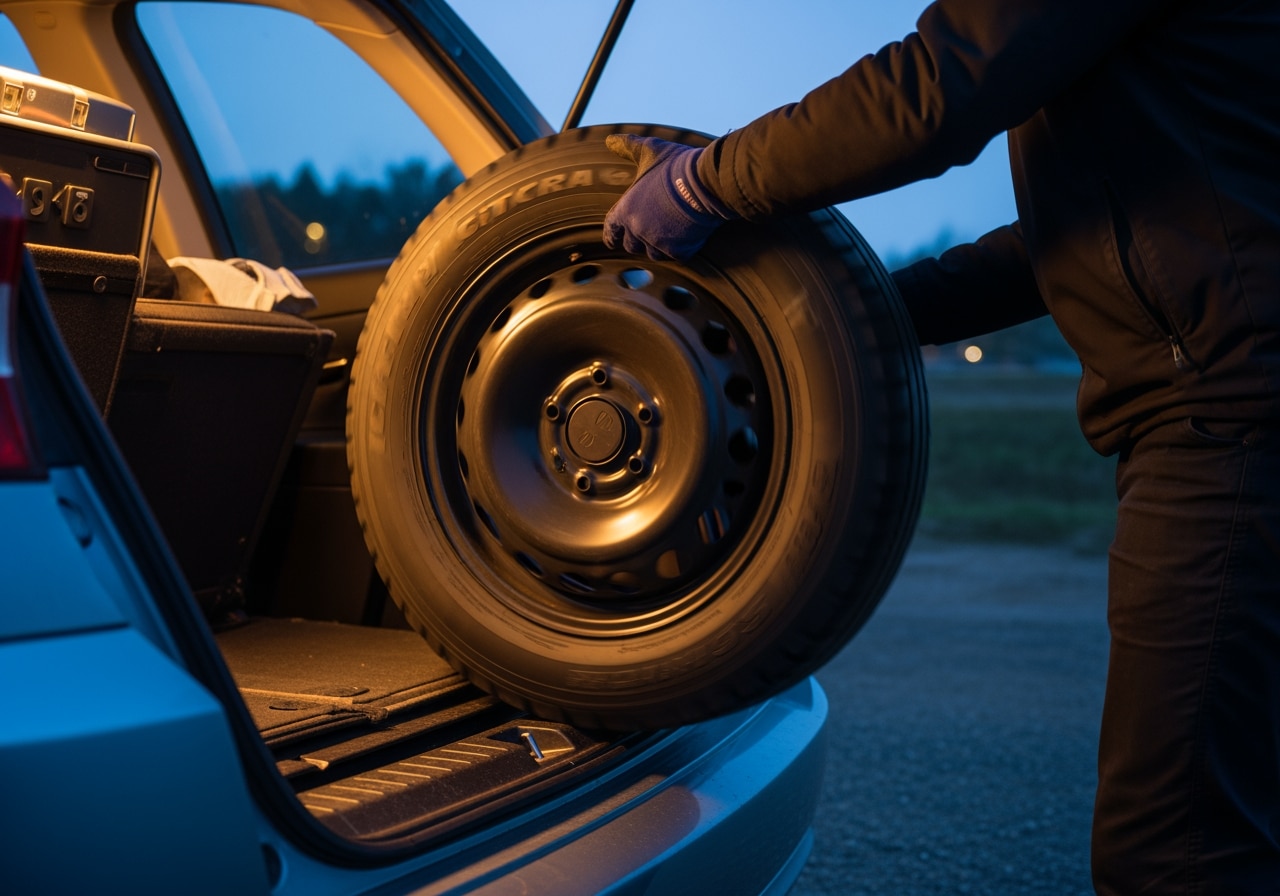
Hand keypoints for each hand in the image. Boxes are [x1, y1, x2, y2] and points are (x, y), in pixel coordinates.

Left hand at [603, 134, 735, 260]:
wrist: (707, 182)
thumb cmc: (677, 166)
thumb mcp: (650, 151)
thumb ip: (628, 147)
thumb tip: (610, 139)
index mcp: (625, 210)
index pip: (611, 230)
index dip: (613, 235)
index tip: (614, 240)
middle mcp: (637, 229)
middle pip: (631, 245)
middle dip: (639, 239)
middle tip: (652, 230)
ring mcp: (657, 242)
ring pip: (654, 253)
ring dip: (660, 245)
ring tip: (673, 231)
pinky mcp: (677, 251)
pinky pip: (676, 255)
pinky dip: (682, 247)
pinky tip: (689, 234)